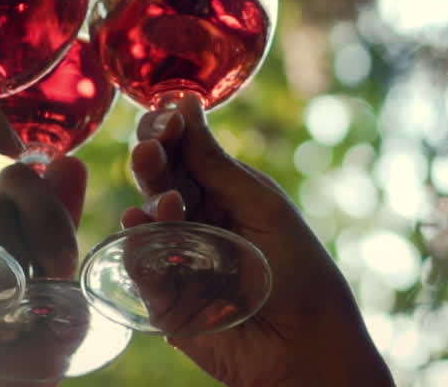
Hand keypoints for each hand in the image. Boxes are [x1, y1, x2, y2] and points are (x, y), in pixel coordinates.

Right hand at [123, 96, 392, 386]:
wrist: (307, 345)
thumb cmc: (298, 271)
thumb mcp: (260, 206)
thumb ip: (215, 162)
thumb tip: (184, 101)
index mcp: (220, 191)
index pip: (182, 151)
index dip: (168, 131)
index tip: (165, 117)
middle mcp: (193, 218)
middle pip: (158, 179)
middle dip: (152, 160)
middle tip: (151, 150)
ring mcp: (175, 255)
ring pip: (144, 217)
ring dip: (151, 201)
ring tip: (171, 200)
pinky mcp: (163, 296)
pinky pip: (140, 264)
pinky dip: (140, 243)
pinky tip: (145, 226)